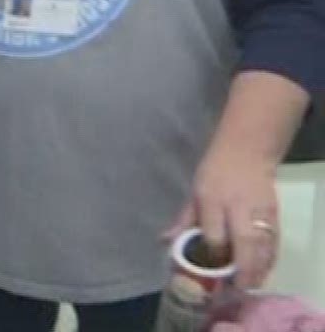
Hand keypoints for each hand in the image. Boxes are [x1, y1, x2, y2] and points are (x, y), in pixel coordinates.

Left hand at [169, 145, 282, 288]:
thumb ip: (184, 219)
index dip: (213, 253)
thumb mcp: (194, 191)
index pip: (214, 233)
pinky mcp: (274, 212)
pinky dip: (270, 258)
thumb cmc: (214, 172)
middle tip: (234, 287)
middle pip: (243, 241)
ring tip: (247, 284)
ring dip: (257, 268)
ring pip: (262, 244)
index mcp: (212, 198)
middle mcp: (236, 205)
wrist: (246, 152)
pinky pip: (274, 241)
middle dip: (240, 268)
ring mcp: (258, 209)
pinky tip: (262, 270)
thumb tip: (165, 241)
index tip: (210, 270)